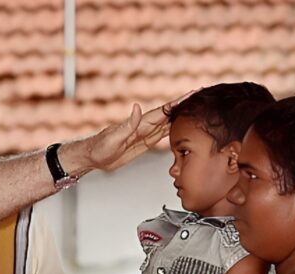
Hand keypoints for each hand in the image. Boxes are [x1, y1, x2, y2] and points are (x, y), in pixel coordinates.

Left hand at [62, 93, 186, 174]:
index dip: (179, 102)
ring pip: (168, 123)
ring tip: (197, 108)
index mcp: (140, 124)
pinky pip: (162, 135)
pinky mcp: (144, 143)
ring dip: (182, 116)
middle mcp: (145, 127)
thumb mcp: (113, 138)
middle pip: (170, 114)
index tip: (193, 94)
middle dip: (186, 105)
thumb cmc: (100, 148)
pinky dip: (174, 129)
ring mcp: (145, 134)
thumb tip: (137, 107)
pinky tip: (182, 126)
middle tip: (201, 96)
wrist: (93, 158)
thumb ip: (127, 124)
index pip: (164, 111)